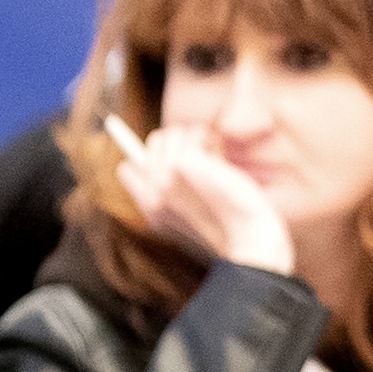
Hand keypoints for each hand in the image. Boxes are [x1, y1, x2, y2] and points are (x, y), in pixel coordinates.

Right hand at [109, 126, 297, 280]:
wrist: (244, 237)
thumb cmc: (228, 227)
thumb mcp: (192, 215)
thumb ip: (172, 193)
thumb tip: (160, 157)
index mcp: (150, 209)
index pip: (128, 170)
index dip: (150, 158)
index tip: (176, 160)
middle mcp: (151, 192)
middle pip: (153, 143)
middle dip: (176, 143)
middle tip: (199, 158)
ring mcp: (164, 176)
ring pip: (171, 134)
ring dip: (194, 140)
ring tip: (213, 158)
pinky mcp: (182, 162)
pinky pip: (192, 134)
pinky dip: (208, 140)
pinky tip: (219, 157)